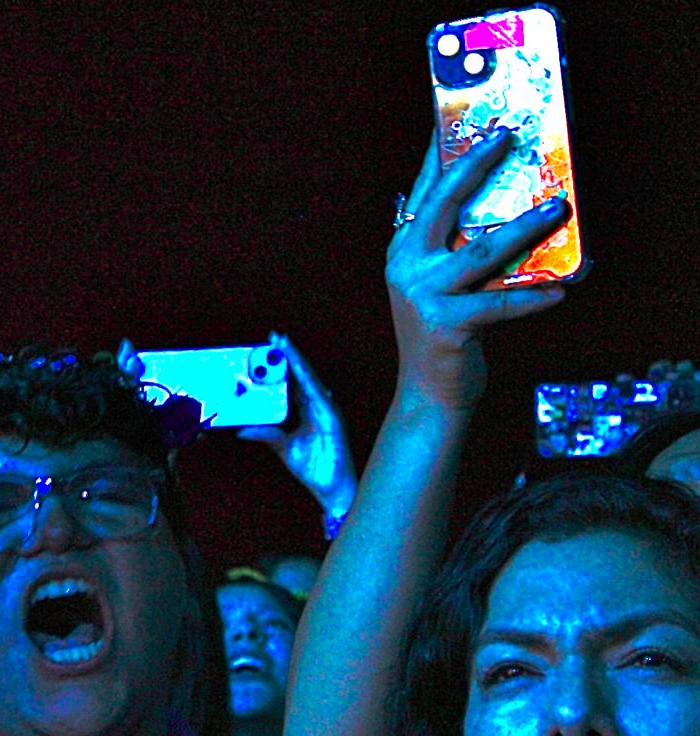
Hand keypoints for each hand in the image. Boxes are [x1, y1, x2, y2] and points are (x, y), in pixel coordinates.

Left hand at [237, 333, 356, 514]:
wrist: (330, 487)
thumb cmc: (313, 467)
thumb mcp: (283, 447)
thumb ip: (266, 434)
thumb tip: (242, 429)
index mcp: (306, 410)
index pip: (291, 382)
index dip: (282, 364)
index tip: (268, 347)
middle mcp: (316, 405)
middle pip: (300, 375)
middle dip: (287, 355)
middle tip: (273, 336)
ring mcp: (325, 409)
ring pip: (309, 378)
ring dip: (296, 360)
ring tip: (283, 343)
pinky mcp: (332, 417)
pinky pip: (317, 393)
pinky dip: (307, 379)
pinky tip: (298, 367)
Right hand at [385, 128, 570, 411]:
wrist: (428, 390)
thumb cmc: (445, 332)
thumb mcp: (440, 283)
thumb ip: (457, 248)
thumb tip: (506, 210)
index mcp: (403, 250)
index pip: (422, 191)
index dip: (438, 152)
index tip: (455, 116)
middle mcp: (407, 265)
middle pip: (444, 204)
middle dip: (476, 164)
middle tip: (507, 136)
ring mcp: (423, 295)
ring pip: (482, 251)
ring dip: (526, 227)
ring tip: (558, 208)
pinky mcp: (446, 325)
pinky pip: (499, 304)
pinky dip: (532, 297)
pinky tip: (560, 290)